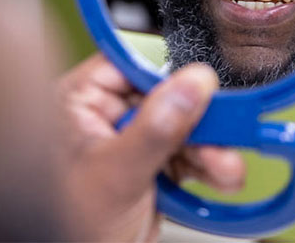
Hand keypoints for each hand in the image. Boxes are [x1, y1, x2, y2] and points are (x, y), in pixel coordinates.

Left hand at [55, 53, 245, 241]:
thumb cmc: (66, 227)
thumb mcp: (116, 174)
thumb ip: (155, 129)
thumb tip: (191, 85)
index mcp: (80, 103)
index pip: (131, 66)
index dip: (169, 75)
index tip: (204, 87)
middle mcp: (105, 117)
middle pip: (168, 98)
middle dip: (202, 122)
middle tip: (228, 131)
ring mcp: (130, 143)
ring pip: (184, 128)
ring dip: (212, 149)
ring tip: (226, 168)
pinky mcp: (150, 168)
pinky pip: (188, 155)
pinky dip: (209, 167)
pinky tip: (221, 176)